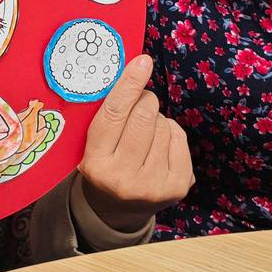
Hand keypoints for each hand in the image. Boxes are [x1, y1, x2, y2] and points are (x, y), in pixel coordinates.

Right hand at [78, 54, 193, 232]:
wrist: (117, 210)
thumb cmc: (104, 164)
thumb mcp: (92, 145)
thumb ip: (108, 114)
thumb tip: (135, 70)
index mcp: (96, 164)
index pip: (114, 114)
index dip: (128, 85)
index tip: (142, 61)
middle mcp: (124, 178)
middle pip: (144, 115)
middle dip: (144, 101)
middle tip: (138, 106)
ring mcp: (154, 185)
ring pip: (163, 124)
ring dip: (155, 120)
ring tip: (143, 137)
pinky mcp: (177, 187)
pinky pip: (179, 137)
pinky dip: (169, 132)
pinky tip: (158, 145)